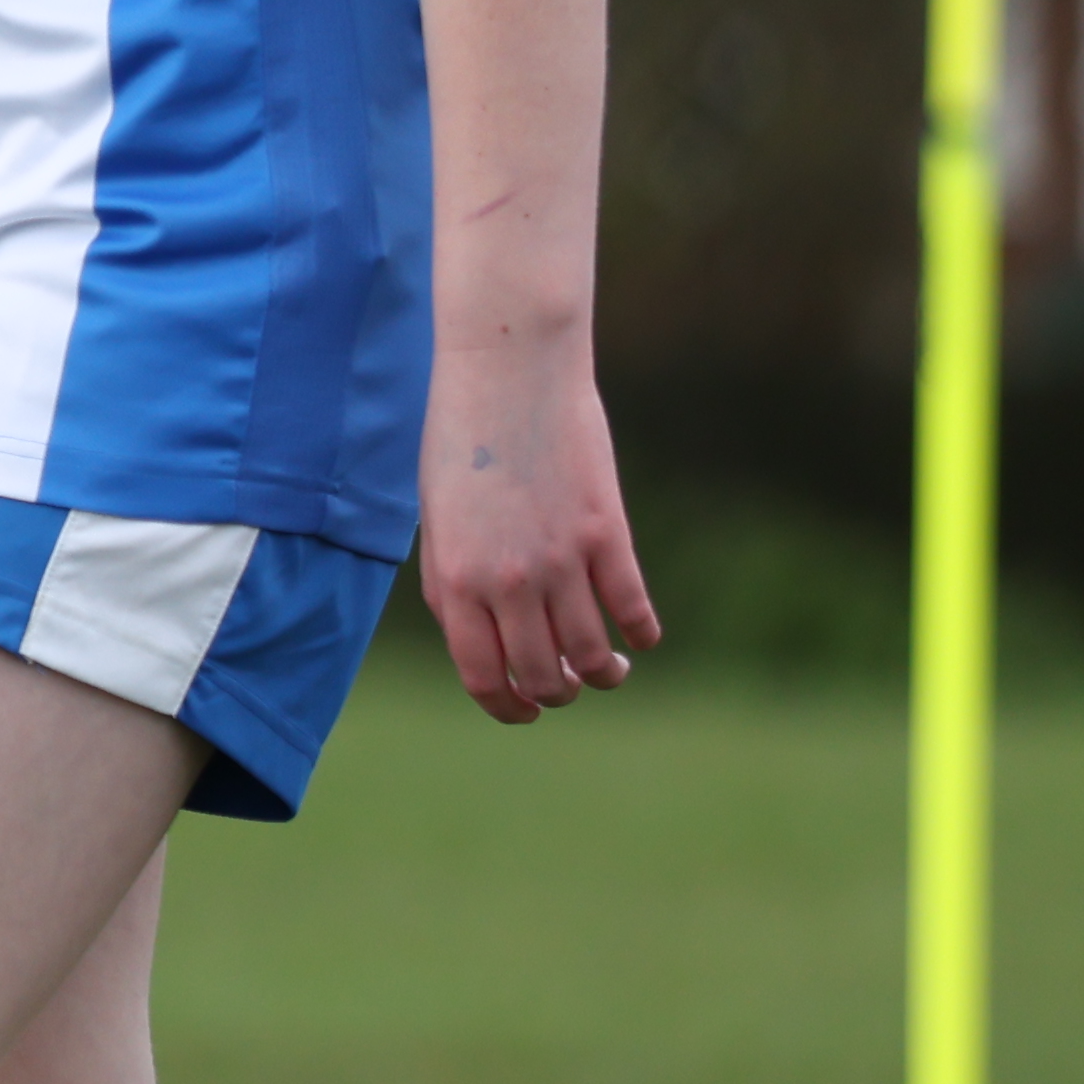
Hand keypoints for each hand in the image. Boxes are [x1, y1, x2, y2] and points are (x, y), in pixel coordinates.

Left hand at [420, 344, 659, 718]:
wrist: (506, 372)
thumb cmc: (462, 443)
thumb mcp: (440, 522)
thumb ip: (456, 584)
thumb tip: (486, 642)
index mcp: (453, 582)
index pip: (483, 676)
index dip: (507, 707)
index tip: (526, 711)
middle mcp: (505, 582)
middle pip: (542, 675)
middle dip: (558, 694)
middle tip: (571, 685)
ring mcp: (558, 560)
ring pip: (591, 653)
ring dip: (605, 673)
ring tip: (612, 669)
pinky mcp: (606, 532)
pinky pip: (632, 606)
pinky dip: (642, 632)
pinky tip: (642, 635)